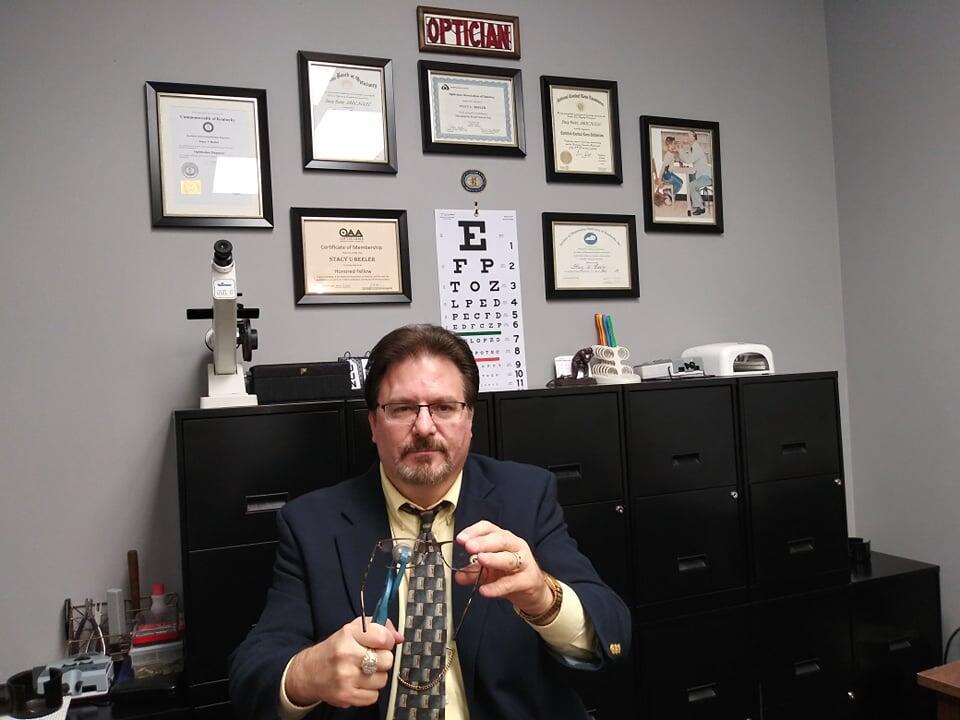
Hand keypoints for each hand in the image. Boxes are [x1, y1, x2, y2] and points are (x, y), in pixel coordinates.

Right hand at [284, 617, 403, 707]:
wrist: (309, 672)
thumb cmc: (335, 649)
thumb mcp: (353, 630)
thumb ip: (379, 628)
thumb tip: (399, 637)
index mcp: (349, 634)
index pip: (384, 637)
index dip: (388, 641)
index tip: (382, 643)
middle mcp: (346, 655)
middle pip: (387, 660)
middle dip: (383, 659)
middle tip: (372, 658)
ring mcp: (346, 677)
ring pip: (383, 680)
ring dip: (376, 676)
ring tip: (363, 671)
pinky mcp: (346, 696)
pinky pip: (374, 696)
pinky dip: (369, 691)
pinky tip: (359, 683)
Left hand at [456, 520, 552, 616]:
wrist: (533, 590)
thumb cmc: (511, 574)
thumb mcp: (488, 571)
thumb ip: (472, 572)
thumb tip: (458, 575)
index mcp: (503, 539)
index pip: (489, 528)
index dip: (474, 531)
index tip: (460, 539)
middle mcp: (515, 547)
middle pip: (500, 539)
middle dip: (483, 542)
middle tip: (469, 546)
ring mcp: (524, 563)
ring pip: (509, 558)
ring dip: (493, 558)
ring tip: (480, 560)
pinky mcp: (528, 580)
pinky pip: (511, 583)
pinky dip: (497, 587)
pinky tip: (485, 590)